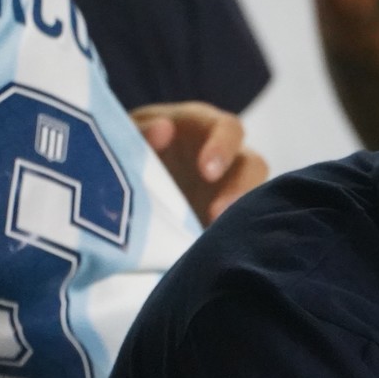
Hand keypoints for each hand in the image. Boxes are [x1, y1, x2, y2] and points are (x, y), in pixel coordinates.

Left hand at [132, 102, 267, 225]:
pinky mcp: (228, 215)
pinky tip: (212, 250)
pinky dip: (231, 236)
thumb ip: (141, 130)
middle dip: (239, 189)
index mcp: (204, 127)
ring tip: (213, 236)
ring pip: (255, 199)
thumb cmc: (129, 144)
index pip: (229, 129)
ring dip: (240, 217)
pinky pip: (240, 226)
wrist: (124, 177)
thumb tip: (163, 129)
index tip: (206, 172)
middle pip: (253, 166)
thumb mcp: (126, 133)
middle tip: (216, 215)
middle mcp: (227, 156)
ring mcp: (231, 187)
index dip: (223, 148)